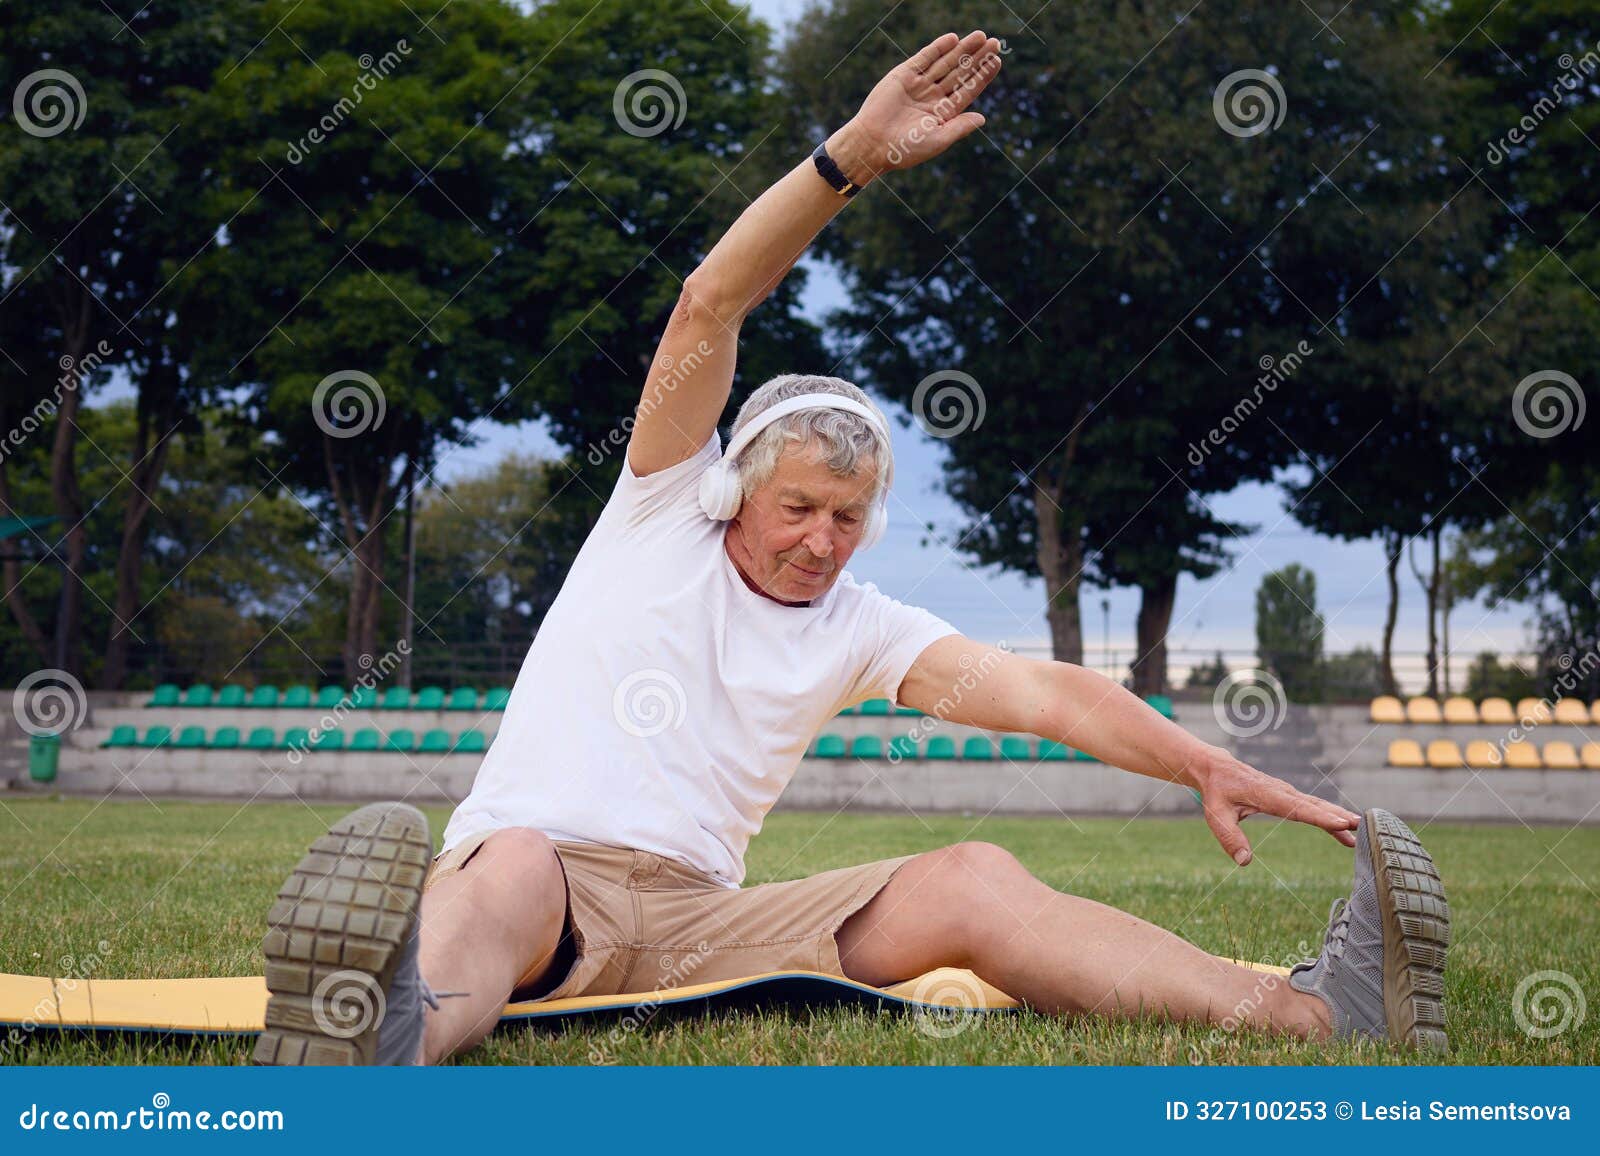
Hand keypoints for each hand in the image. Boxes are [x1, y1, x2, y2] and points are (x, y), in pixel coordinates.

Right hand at [829, 30, 1002, 182]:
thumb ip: (959, 127)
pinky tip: (953, 39)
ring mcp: (919, 84)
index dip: (982, 76)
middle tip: (994, 43)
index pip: (968, 90)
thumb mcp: (937, 140)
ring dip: (962, 49)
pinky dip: (938, 48)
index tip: (996, 61)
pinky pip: (924, 58)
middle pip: (960, 73)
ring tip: (980, 36)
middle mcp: (933, 96)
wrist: (871, 143)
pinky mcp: (903, 75)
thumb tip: (983, 118)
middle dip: (977, 58)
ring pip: (945, 63)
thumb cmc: (905, 149)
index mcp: (943, 113)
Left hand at [1192, 747, 1360, 865]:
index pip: (1295, 807)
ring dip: (1337, 815)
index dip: (1319, 816)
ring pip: (1315, 804)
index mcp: (1264, 794)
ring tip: (1359, 828)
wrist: (1216, 769)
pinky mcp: (1287, 795)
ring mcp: (1285, 792)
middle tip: (1360, 826)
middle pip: (1312, 805)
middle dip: (1336, 816)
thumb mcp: (1216, 816)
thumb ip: (1229, 838)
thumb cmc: (1216, 792)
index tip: (1341, 823)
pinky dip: (1328, 814)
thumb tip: (1244, 861)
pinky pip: (1311, 806)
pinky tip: (1343, 828)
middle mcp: (1280, 791)